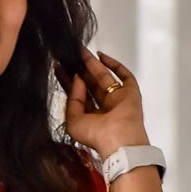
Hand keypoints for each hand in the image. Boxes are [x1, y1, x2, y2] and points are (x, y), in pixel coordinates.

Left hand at [56, 44, 149, 159]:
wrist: (119, 139)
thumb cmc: (98, 137)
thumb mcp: (73, 121)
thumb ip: (72, 99)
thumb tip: (76, 79)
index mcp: (92, 118)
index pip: (78, 96)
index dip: (69, 82)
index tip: (60, 69)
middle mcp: (105, 109)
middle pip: (90, 84)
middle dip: (80, 70)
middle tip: (70, 57)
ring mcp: (118, 100)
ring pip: (104, 77)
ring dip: (92, 64)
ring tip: (80, 52)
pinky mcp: (130, 93)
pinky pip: (123, 75)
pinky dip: (114, 65)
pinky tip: (101, 56)